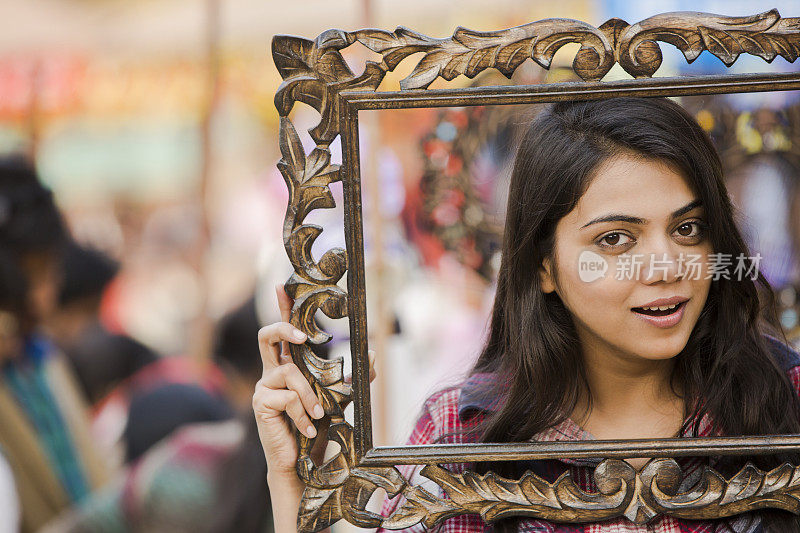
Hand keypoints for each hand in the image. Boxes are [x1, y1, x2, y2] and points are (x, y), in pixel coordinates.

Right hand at [253, 283, 375, 475]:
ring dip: (310, 396)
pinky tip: (307, 428)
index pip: (283, 331)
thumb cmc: (316, 426)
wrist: (300, 460)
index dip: (281, 308)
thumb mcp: (339, 397)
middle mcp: (272, 371)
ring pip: (290, 374)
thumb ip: (355, 377)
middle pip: (267, 335)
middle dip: (283, 327)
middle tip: (302, 335)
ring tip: (318, 415)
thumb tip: (372, 354)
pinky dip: (302, 413)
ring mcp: (264, 386)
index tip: (282, 286)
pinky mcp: (261, 402)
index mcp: (288, 365)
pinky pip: (287, 397)